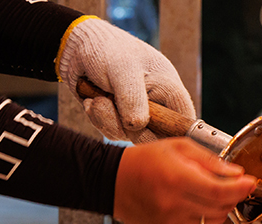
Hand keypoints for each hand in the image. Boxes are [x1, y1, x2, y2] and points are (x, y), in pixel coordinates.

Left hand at [57, 17, 193, 143]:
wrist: (76, 49)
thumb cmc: (106, 49)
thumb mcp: (122, 69)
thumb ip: (133, 99)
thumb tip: (138, 126)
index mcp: (169, 89)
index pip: (185, 121)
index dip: (176, 132)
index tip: (155, 132)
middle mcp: (158, 105)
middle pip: (158, 135)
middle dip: (131, 126)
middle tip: (110, 103)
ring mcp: (138, 115)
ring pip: (132, 136)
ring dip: (109, 119)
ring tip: (98, 98)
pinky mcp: (120, 121)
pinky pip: (114, 133)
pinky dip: (99, 119)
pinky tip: (92, 100)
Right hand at [113, 138, 257, 223]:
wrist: (111, 183)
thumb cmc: (145, 160)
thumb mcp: (178, 148)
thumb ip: (211, 161)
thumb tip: (238, 174)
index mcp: (176, 179)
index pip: (220, 190)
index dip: (241, 188)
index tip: (253, 182)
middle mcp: (175, 205)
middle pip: (221, 207)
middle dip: (235, 195)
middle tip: (237, 184)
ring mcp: (173, 223)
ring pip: (215, 219)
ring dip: (222, 206)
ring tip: (213, 190)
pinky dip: (208, 215)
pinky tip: (198, 201)